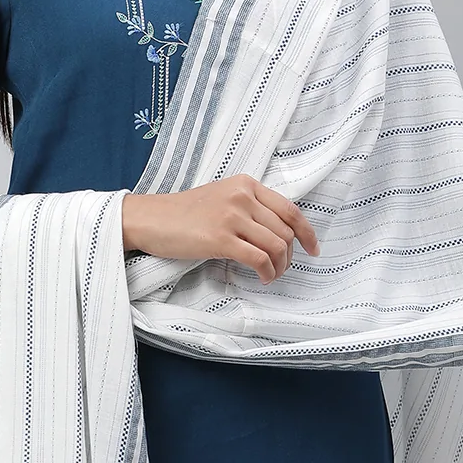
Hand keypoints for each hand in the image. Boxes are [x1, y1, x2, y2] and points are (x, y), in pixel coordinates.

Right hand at [120, 176, 318, 281]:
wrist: (150, 219)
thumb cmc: (183, 213)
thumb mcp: (221, 197)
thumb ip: (248, 206)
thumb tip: (276, 232)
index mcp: (246, 184)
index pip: (289, 209)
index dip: (307, 232)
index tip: (312, 248)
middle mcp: (242, 196)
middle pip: (285, 230)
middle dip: (290, 255)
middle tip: (282, 269)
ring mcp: (232, 216)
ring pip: (276, 245)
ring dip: (280, 266)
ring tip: (271, 275)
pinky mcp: (221, 238)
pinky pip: (259, 258)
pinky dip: (267, 272)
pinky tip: (262, 278)